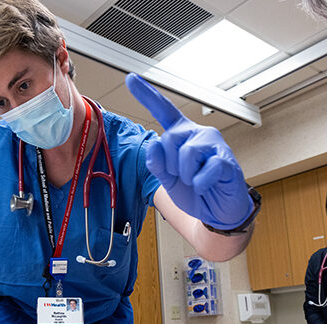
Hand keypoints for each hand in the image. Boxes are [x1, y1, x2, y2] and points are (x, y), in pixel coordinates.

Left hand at [125, 73, 253, 229]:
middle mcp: (197, 133)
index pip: (163, 110)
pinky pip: (202, 171)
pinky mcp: (226, 160)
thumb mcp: (167, 178)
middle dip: (171, 164)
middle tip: (184, 175)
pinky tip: (206, 185)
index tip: (131, 78)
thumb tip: (154, 145)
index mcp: (181, 135)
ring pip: (185, 154)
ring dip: (185, 175)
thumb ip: (157, 162)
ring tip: (196, 179)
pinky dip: (199, 184)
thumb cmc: (194, 191)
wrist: (218, 211)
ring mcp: (214, 145)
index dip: (146, 94)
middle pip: (168, 139)